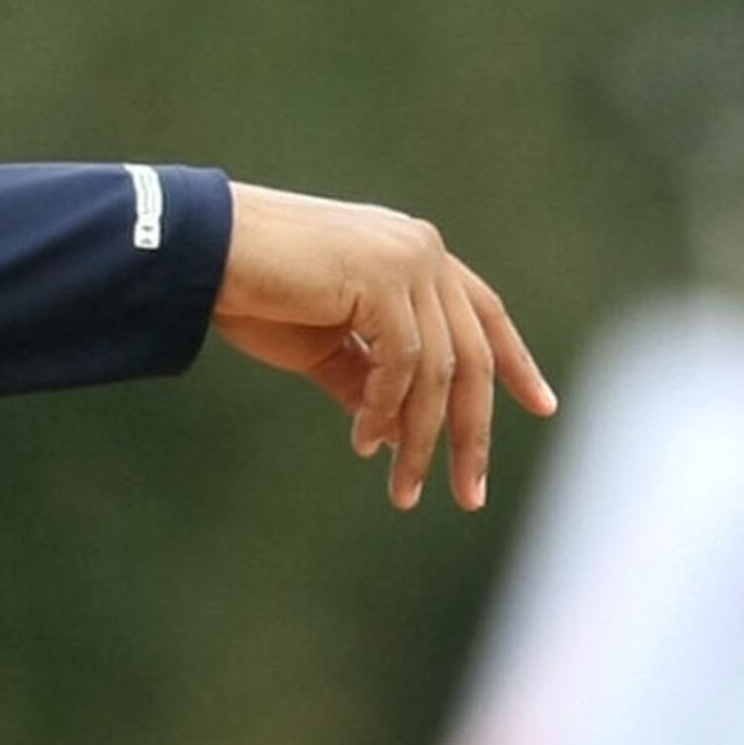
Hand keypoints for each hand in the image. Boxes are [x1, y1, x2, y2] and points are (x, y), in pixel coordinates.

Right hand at [214, 181, 556, 511]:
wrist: (201, 250)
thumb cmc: (254, 292)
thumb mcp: (323, 346)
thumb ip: (368, 381)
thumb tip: (404, 438)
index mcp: (414, 253)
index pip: (484, 314)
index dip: (515, 363)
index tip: (542, 407)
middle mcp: (423, 250)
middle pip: (473, 357)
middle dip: (471, 433)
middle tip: (469, 495)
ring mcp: (407, 259)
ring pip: (440, 371)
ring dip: (422, 440)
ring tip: (404, 490)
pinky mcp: (383, 277)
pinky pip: (404, 364)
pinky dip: (387, 411)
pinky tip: (363, 441)